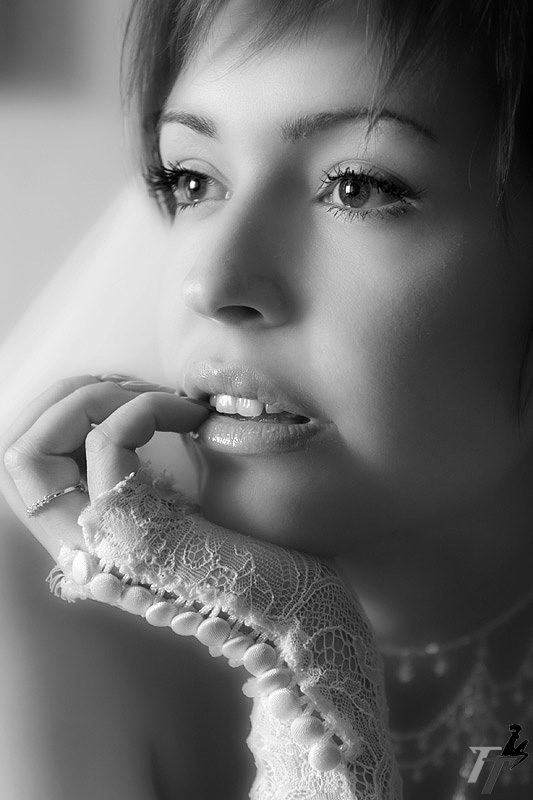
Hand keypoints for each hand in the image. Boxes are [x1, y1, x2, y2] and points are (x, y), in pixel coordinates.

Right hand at [1, 375, 400, 798]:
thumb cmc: (252, 546)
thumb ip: (138, 461)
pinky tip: (190, 417)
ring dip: (97, 398)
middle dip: (71, 396)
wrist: (297, 603)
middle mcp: (79, 546)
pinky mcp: (136, 537)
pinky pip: (107, 447)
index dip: (62, 408)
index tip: (126, 390)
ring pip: (33, 450)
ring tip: (161, 401)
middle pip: (17, 454)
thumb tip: (119, 396)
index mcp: (87, 535)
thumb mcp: (181, 493)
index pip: (26, 461)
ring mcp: (101, 545)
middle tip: (138, 387)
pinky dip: (143, 410)